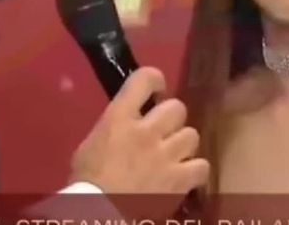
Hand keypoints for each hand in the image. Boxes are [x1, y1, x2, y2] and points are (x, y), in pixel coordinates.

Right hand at [69, 67, 209, 195]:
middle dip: (171, 119)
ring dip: (183, 145)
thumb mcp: (91, 144)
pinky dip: (195, 171)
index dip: (155, 80)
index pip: (144, 78)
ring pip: (192, 135)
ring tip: (174, 157)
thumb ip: (114, 127)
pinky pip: (202, 166)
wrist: (99, 215)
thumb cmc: (86, 182)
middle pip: (177, 107)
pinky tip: (185, 176)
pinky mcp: (179, 180)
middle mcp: (146, 131)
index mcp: (119, 118)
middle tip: (163, 132)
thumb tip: (128, 122)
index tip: (156, 90)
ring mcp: (165, 155)